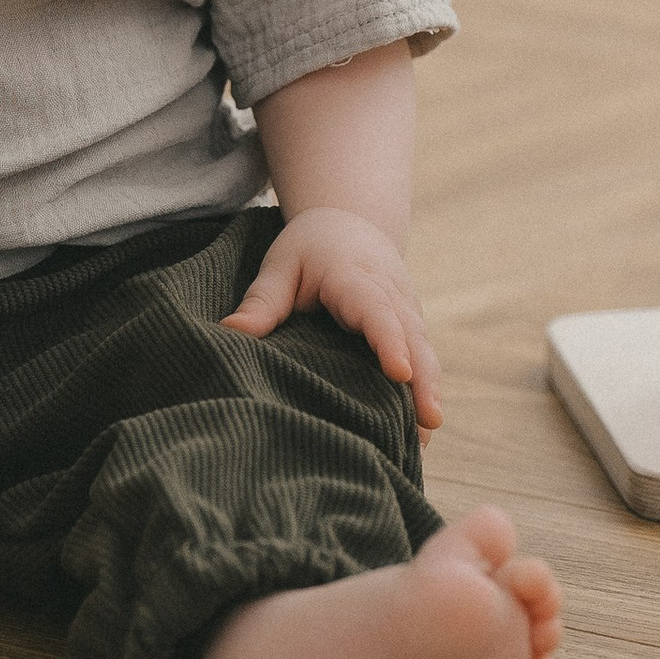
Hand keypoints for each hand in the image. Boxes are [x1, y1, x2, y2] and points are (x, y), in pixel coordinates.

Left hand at [223, 210, 443, 435]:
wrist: (350, 222)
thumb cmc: (310, 249)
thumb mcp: (281, 265)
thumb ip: (261, 300)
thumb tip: (229, 332)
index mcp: (356, 277)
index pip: (377, 311)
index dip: (389, 342)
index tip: (400, 373)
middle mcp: (391, 294)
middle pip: (413, 338)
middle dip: (424, 379)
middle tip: (429, 423)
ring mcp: (407, 311)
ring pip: (424, 351)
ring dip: (430, 390)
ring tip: (426, 435)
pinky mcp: (411, 326)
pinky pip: (422, 358)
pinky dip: (426, 388)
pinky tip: (420, 428)